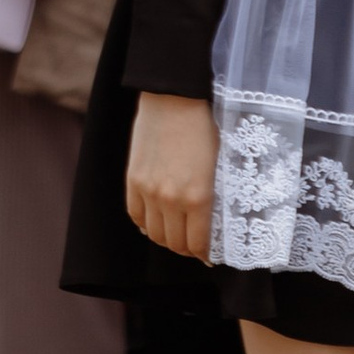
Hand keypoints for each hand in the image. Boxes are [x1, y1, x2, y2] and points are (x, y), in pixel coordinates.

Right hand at [125, 91, 218, 263]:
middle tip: (194, 245)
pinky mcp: (133, 180)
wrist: (174, 97)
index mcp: (199, 197)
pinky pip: (135, 215)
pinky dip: (145, 223)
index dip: (204, 255)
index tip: (209, 256)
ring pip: (154, 233)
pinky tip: (155, 220)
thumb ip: (216, 197)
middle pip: (174, 243)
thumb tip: (214, 222)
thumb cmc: (205, 126)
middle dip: (186, 249)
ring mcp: (148, 190)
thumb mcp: (220, 165)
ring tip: (176, 233)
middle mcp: (171, 199)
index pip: (197, 244)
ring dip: (165, 238)